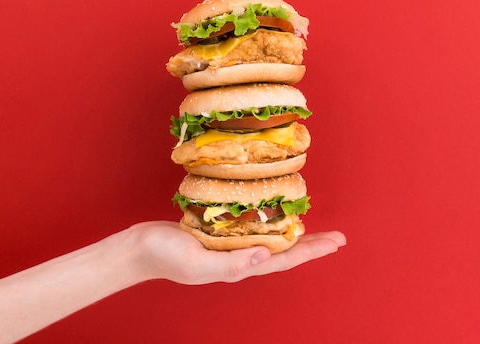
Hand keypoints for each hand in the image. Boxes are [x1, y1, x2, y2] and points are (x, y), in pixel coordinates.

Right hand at [124, 221, 345, 284]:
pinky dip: (269, 221)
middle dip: (312, 244)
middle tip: (338, 236)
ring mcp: (231, 245)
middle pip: (285, 251)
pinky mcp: (220, 233)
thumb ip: (231, 263)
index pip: (285, 260)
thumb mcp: (198, 263)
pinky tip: (274, 214)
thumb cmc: (166, 256)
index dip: (312, 251)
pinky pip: (252, 227)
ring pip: (271, 239)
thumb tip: (267, 255)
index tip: (337, 242)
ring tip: (314, 226)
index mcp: (240, 266)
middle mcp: (241, 257)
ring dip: (294, 233)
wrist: (140, 248)